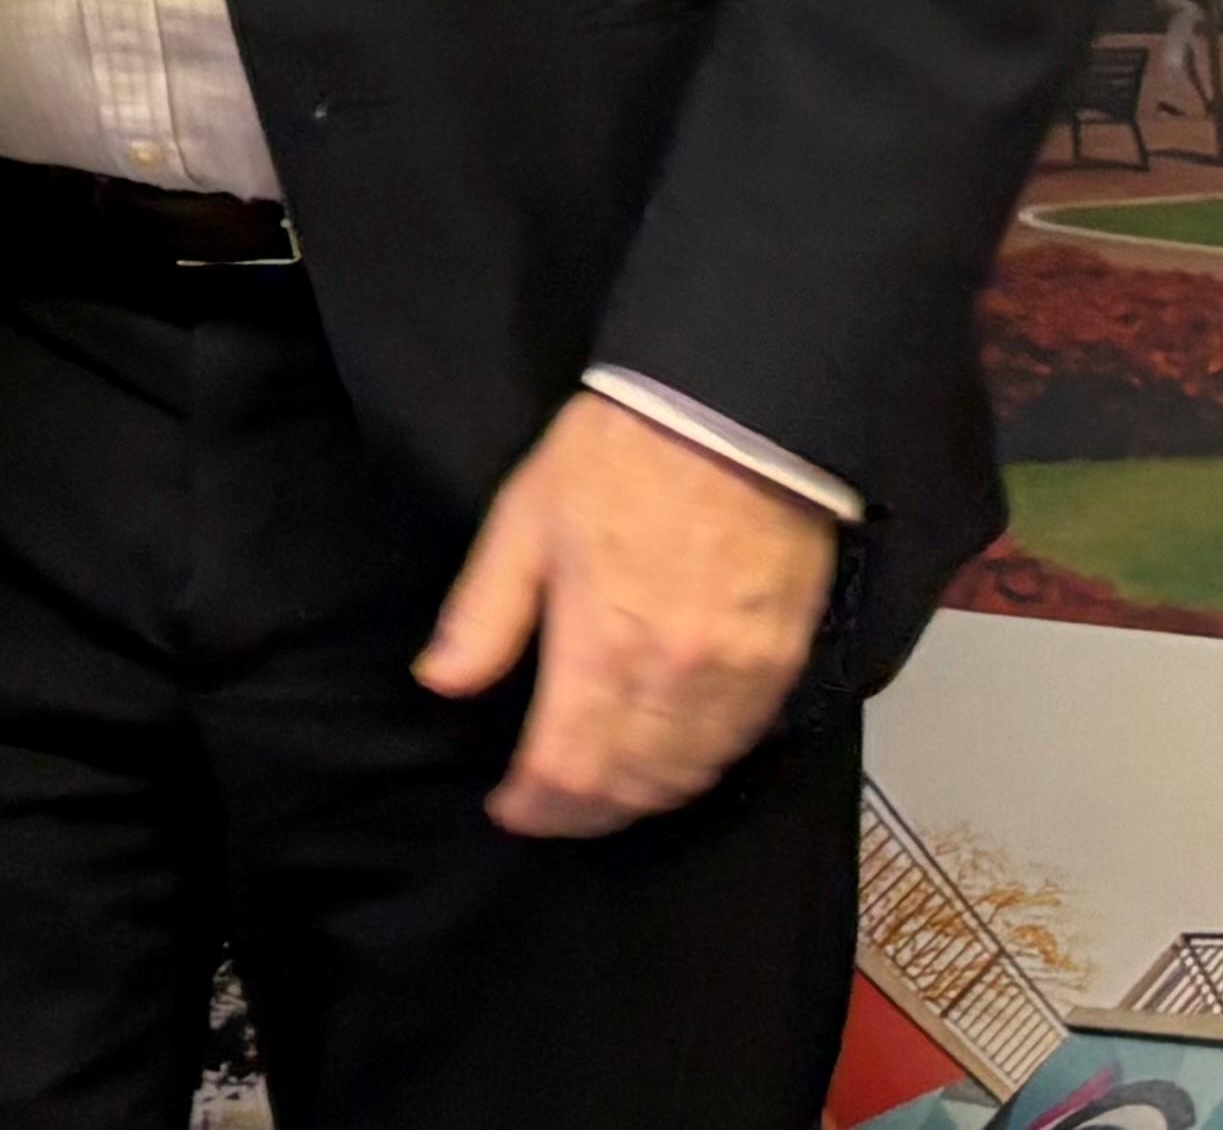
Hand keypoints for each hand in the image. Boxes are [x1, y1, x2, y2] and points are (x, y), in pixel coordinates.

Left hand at [409, 389, 838, 836]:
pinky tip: (668, 762)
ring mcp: (736, 679)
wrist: (735, 410)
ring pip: (684, 781)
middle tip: (550, 807)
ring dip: (636, 800)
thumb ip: (484, 613)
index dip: (533, 807)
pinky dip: (695, 772)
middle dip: (580, 813)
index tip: (508, 808)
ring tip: (599, 793)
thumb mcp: (524, 518)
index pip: (566, 772)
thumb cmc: (617, 456)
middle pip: (627, 790)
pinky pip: (735, 749)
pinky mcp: (781, 664)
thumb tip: (441, 684)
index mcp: (602, 645)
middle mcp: (674, 680)